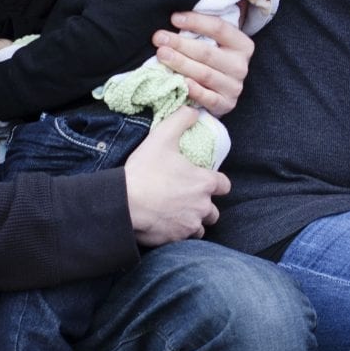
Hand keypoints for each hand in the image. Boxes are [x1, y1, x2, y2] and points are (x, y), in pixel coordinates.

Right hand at [122, 108, 226, 246]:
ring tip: (177, 213)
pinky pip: (184, 239)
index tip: (204, 181)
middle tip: (187, 198)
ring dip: (193, 221)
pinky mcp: (176, 240)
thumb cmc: (145, 171)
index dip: (216, 182)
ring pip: (200, 227)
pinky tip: (166, 225)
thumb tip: (193, 111)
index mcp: (204, 183)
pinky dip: (178, 233)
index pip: (224, 185)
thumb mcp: (162, 137)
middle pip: (213, 210)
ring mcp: (190, 225)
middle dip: (204, 205)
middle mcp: (202, 206)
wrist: (125, 203)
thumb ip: (180, 119)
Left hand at [150, 11, 253, 117]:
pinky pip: (208, 98)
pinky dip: (194, 90)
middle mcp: (240, 65)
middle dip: (180, 44)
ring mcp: (234, 87)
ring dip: (180, 63)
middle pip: (207, 52)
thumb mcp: (215, 42)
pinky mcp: (226, 104)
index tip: (174, 18)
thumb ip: (201, 32)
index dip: (196, 22)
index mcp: (242, 45)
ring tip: (162, 55)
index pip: (219, 28)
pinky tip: (180, 81)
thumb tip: (175, 20)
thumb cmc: (212, 60)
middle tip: (159, 38)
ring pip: (204, 74)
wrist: (223, 90)